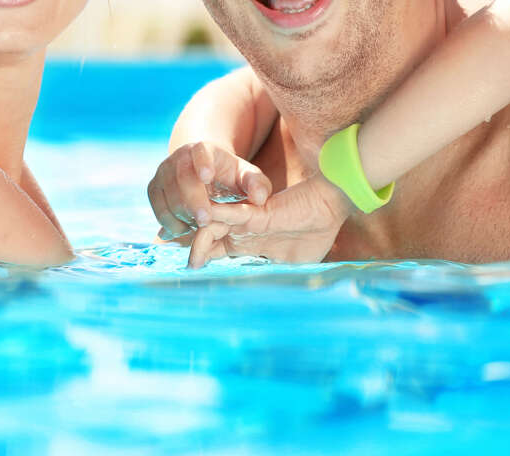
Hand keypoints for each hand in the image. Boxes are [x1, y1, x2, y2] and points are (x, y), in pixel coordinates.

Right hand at [148, 142, 272, 243]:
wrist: (204, 173)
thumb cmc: (230, 176)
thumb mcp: (247, 177)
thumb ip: (257, 185)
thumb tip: (260, 197)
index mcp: (203, 150)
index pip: (200, 152)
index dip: (202, 162)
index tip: (207, 176)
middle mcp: (178, 158)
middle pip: (180, 178)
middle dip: (192, 201)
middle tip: (205, 221)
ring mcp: (163, 173)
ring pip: (167, 195)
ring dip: (182, 214)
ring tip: (199, 227)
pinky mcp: (154, 189)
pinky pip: (157, 208)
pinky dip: (170, 222)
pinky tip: (185, 230)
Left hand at [186, 172, 351, 267]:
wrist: (330, 206)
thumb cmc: (314, 232)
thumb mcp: (293, 265)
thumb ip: (276, 277)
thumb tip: (267, 304)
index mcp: (246, 242)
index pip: (215, 252)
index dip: (199, 262)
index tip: (186, 279)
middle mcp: (240, 229)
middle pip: (205, 239)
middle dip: (188, 253)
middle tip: (178, 270)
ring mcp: (245, 220)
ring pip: (210, 226)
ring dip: (197, 244)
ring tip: (189, 264)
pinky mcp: (255, 212)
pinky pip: (229, 215)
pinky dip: (214, 226)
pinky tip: (201, 240)